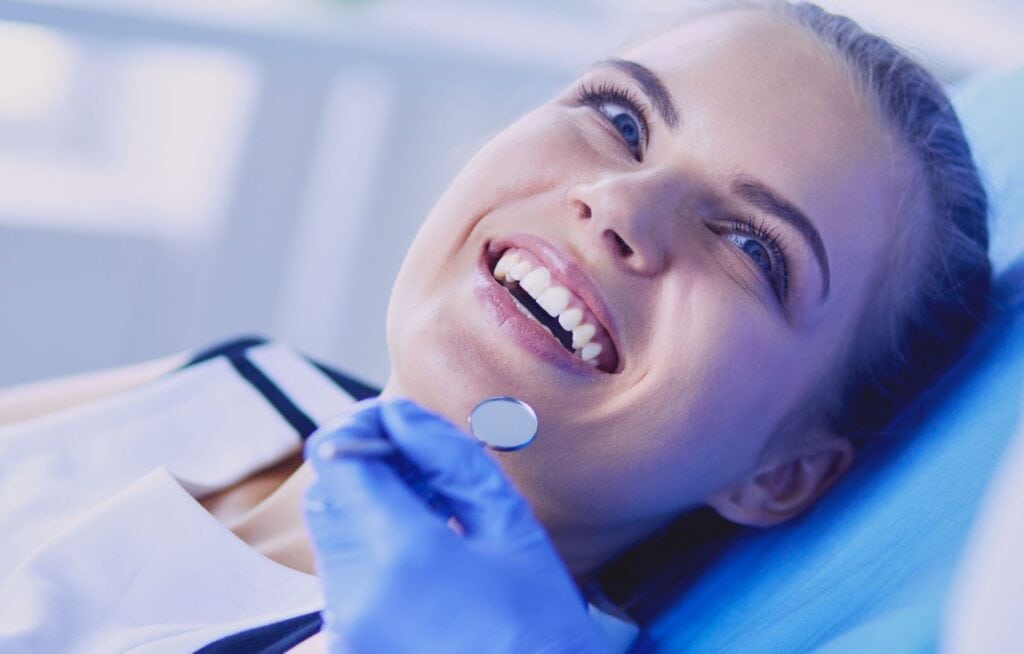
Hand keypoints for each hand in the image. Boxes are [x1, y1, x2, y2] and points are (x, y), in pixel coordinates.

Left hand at [303, 398, 612, 653]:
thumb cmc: (541, 624)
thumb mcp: (509, 525)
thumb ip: (447, 457)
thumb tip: (399, 414)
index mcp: (397, 550)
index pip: (335, 457)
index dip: (360, 425)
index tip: (396, 423)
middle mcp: (354, 591)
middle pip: (327, 494)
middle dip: (366, 467)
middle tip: (425, 468)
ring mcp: (345, 627)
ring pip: (333, 534)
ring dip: (370, 509)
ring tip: (436, 516)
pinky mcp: (349, 647)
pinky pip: (343, 577)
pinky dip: (371, 551)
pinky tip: (426, 558)